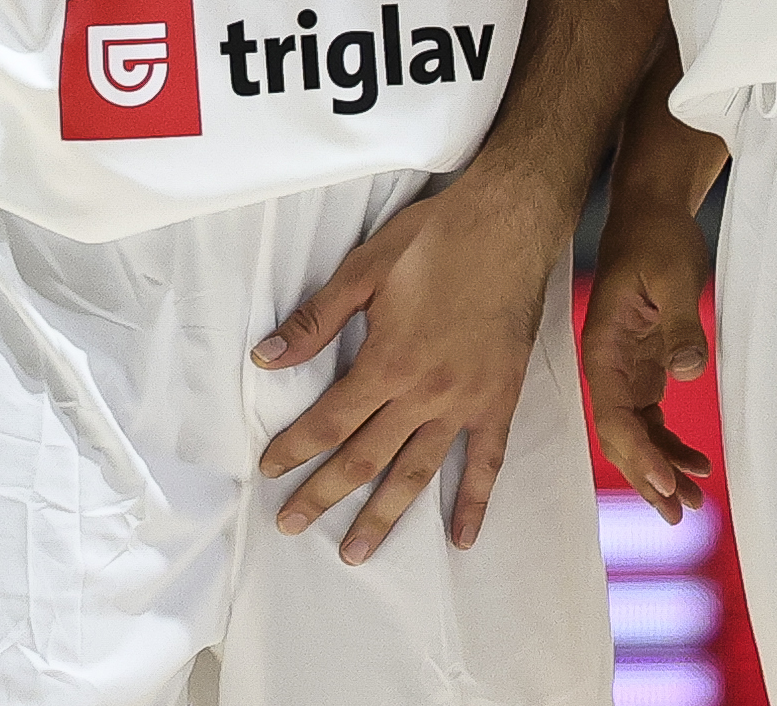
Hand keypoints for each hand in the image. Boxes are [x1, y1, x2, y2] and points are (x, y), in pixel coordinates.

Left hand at [253, 170, 571, 560]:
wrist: (510, 223)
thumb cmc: (436, 238)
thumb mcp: (365, 268)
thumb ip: (316, 320)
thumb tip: (265, 357)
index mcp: (388, 361)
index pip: (329, 420)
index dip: (295, 448)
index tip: (270, 471)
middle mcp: (425, 393)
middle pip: (365, 457)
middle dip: (324, 495)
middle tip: (291, 526)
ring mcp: (466, 402)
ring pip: (417, 472)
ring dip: (384, 516)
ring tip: (356, 552)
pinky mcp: (500, 399)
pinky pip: (487, 462)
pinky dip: (474, 502)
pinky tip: (461, 537)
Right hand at [581, 196, 716, 522]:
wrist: (651, 209)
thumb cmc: (657, 237)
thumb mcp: (674, 275)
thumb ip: (681, 324)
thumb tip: (688, 372)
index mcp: (604, 347)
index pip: (614, 415)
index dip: (639, 454)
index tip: (668, 484)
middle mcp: (607, 364)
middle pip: (620, 435)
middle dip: (647, 477)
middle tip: (678, 515)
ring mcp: (624, 368)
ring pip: (636, 432)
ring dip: (660, 468)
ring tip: (691, 504)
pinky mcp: (643, 364)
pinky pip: (651, 416)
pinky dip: (669, 442)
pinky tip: (694, 463)